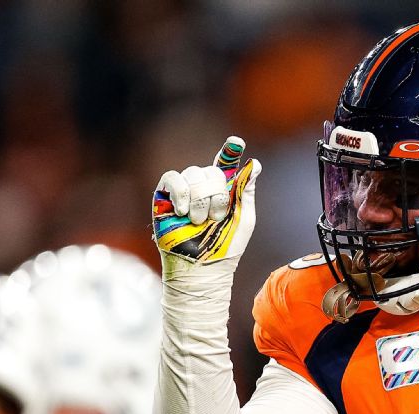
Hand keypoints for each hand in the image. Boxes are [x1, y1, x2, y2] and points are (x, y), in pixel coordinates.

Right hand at [152, 136, 261, 264]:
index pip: (226, 164)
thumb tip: (254, 164)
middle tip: (215, 218)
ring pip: (193, 174)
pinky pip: (172, 178)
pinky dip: (180, 192)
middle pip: (211, 171)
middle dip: (217, 195)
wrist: (202, 267)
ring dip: (200, 200)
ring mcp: (184, 191)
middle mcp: (203, 187)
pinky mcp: (165, 197)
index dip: (231, 151)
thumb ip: (246, 191)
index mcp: (223, 191)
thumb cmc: (226, 247)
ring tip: (199, 221)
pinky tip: (183, 211)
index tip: (236, 142)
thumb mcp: (243, 218)